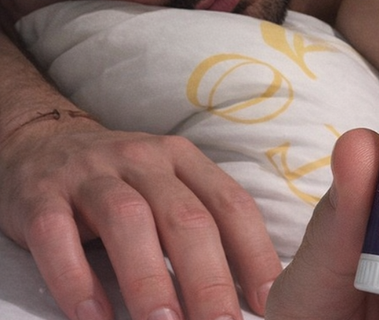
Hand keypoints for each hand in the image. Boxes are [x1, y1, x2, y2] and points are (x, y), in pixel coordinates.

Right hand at [0, 113, 280, 319]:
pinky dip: (76, 279)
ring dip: (149, 278)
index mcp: (181, 158)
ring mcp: (91, 173)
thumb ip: (199, 221)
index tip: (267, 302)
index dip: (254, 252)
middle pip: (185, 216)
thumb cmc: (121, 178)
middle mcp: (142, 159)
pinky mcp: (43, 194)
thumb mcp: (166, 183)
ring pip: (128, 220)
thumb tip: (240, 288)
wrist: (46, 144)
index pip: (230, 203)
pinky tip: (93, 317)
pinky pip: (58, 234)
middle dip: (208, 277)